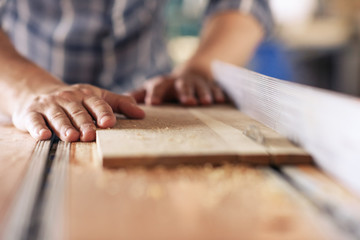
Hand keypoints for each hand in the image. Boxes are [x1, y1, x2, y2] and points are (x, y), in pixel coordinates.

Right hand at [12, 84, 144, 141]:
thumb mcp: (97, 96)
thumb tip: (142, 114)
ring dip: (64, 126)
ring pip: (58, 116)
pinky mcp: (32, 113)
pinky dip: (38, 128)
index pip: (97, 103)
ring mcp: (49, 105)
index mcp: (86, 95)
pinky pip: (35, 120)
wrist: (36, 90)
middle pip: (78, 111)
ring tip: (71, 137)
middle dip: (85, 123)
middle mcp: (68, 98)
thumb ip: (119, 103)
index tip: (109, 123)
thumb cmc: (75, 99)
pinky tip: (43, 135)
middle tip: (90, 135)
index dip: (103, 112)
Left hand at [130, 72, 224, 105]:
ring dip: (203, 93)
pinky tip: (221, 100)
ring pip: (200, 86)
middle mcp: (180, 81)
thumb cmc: (167, 87)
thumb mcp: (152, 88)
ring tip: (206, 102)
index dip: (155, 94)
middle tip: (187, 102)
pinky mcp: (210, 85)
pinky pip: (215, 88)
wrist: (191, 73)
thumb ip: (138, 95)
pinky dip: (217, 93)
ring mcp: (196, 82)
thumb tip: (118, 104)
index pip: (157, 86)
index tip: (153, 104)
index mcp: (163, 83)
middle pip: (181, 84)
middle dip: (185, 92)